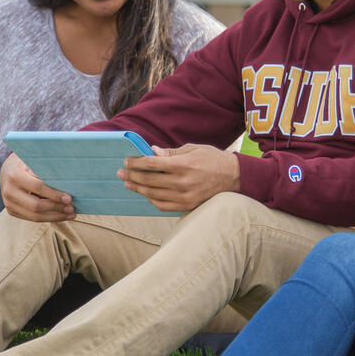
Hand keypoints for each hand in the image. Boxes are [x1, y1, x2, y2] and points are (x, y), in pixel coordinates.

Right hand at [0, 152, 74, 221]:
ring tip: (69, 215)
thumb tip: (69, 184)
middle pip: (36, 206)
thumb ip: (47, 171)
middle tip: (72, 208)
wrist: (7, 170)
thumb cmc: (26, 163)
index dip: (55, 195)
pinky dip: (47, 218)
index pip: (38, 188)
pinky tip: (60, 216)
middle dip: (56, 208)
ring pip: (34, 216)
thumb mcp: (34, 162)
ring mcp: (9, 203)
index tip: (69, 198)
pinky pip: (32, 218)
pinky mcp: (11, 211)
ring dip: (54, 217)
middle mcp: (9, 191)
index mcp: (15, 176)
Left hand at [118, 144, 239, 211]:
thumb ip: (171, 152)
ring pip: (153, 194)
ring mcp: (184, 196)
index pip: (151, 164)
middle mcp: (181, 182)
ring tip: (129, 183)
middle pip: (149, 180)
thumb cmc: (212, 159)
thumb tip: (152, 152)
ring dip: (138, 189)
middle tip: (121, 173)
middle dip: (132, 175)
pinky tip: (145, 194)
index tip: (126, 161)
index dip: (136, 163)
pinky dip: (152, 200)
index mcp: (182, 165)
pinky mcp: (187, 206)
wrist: (234, 177)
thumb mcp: (192, 149)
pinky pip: (163, 206)